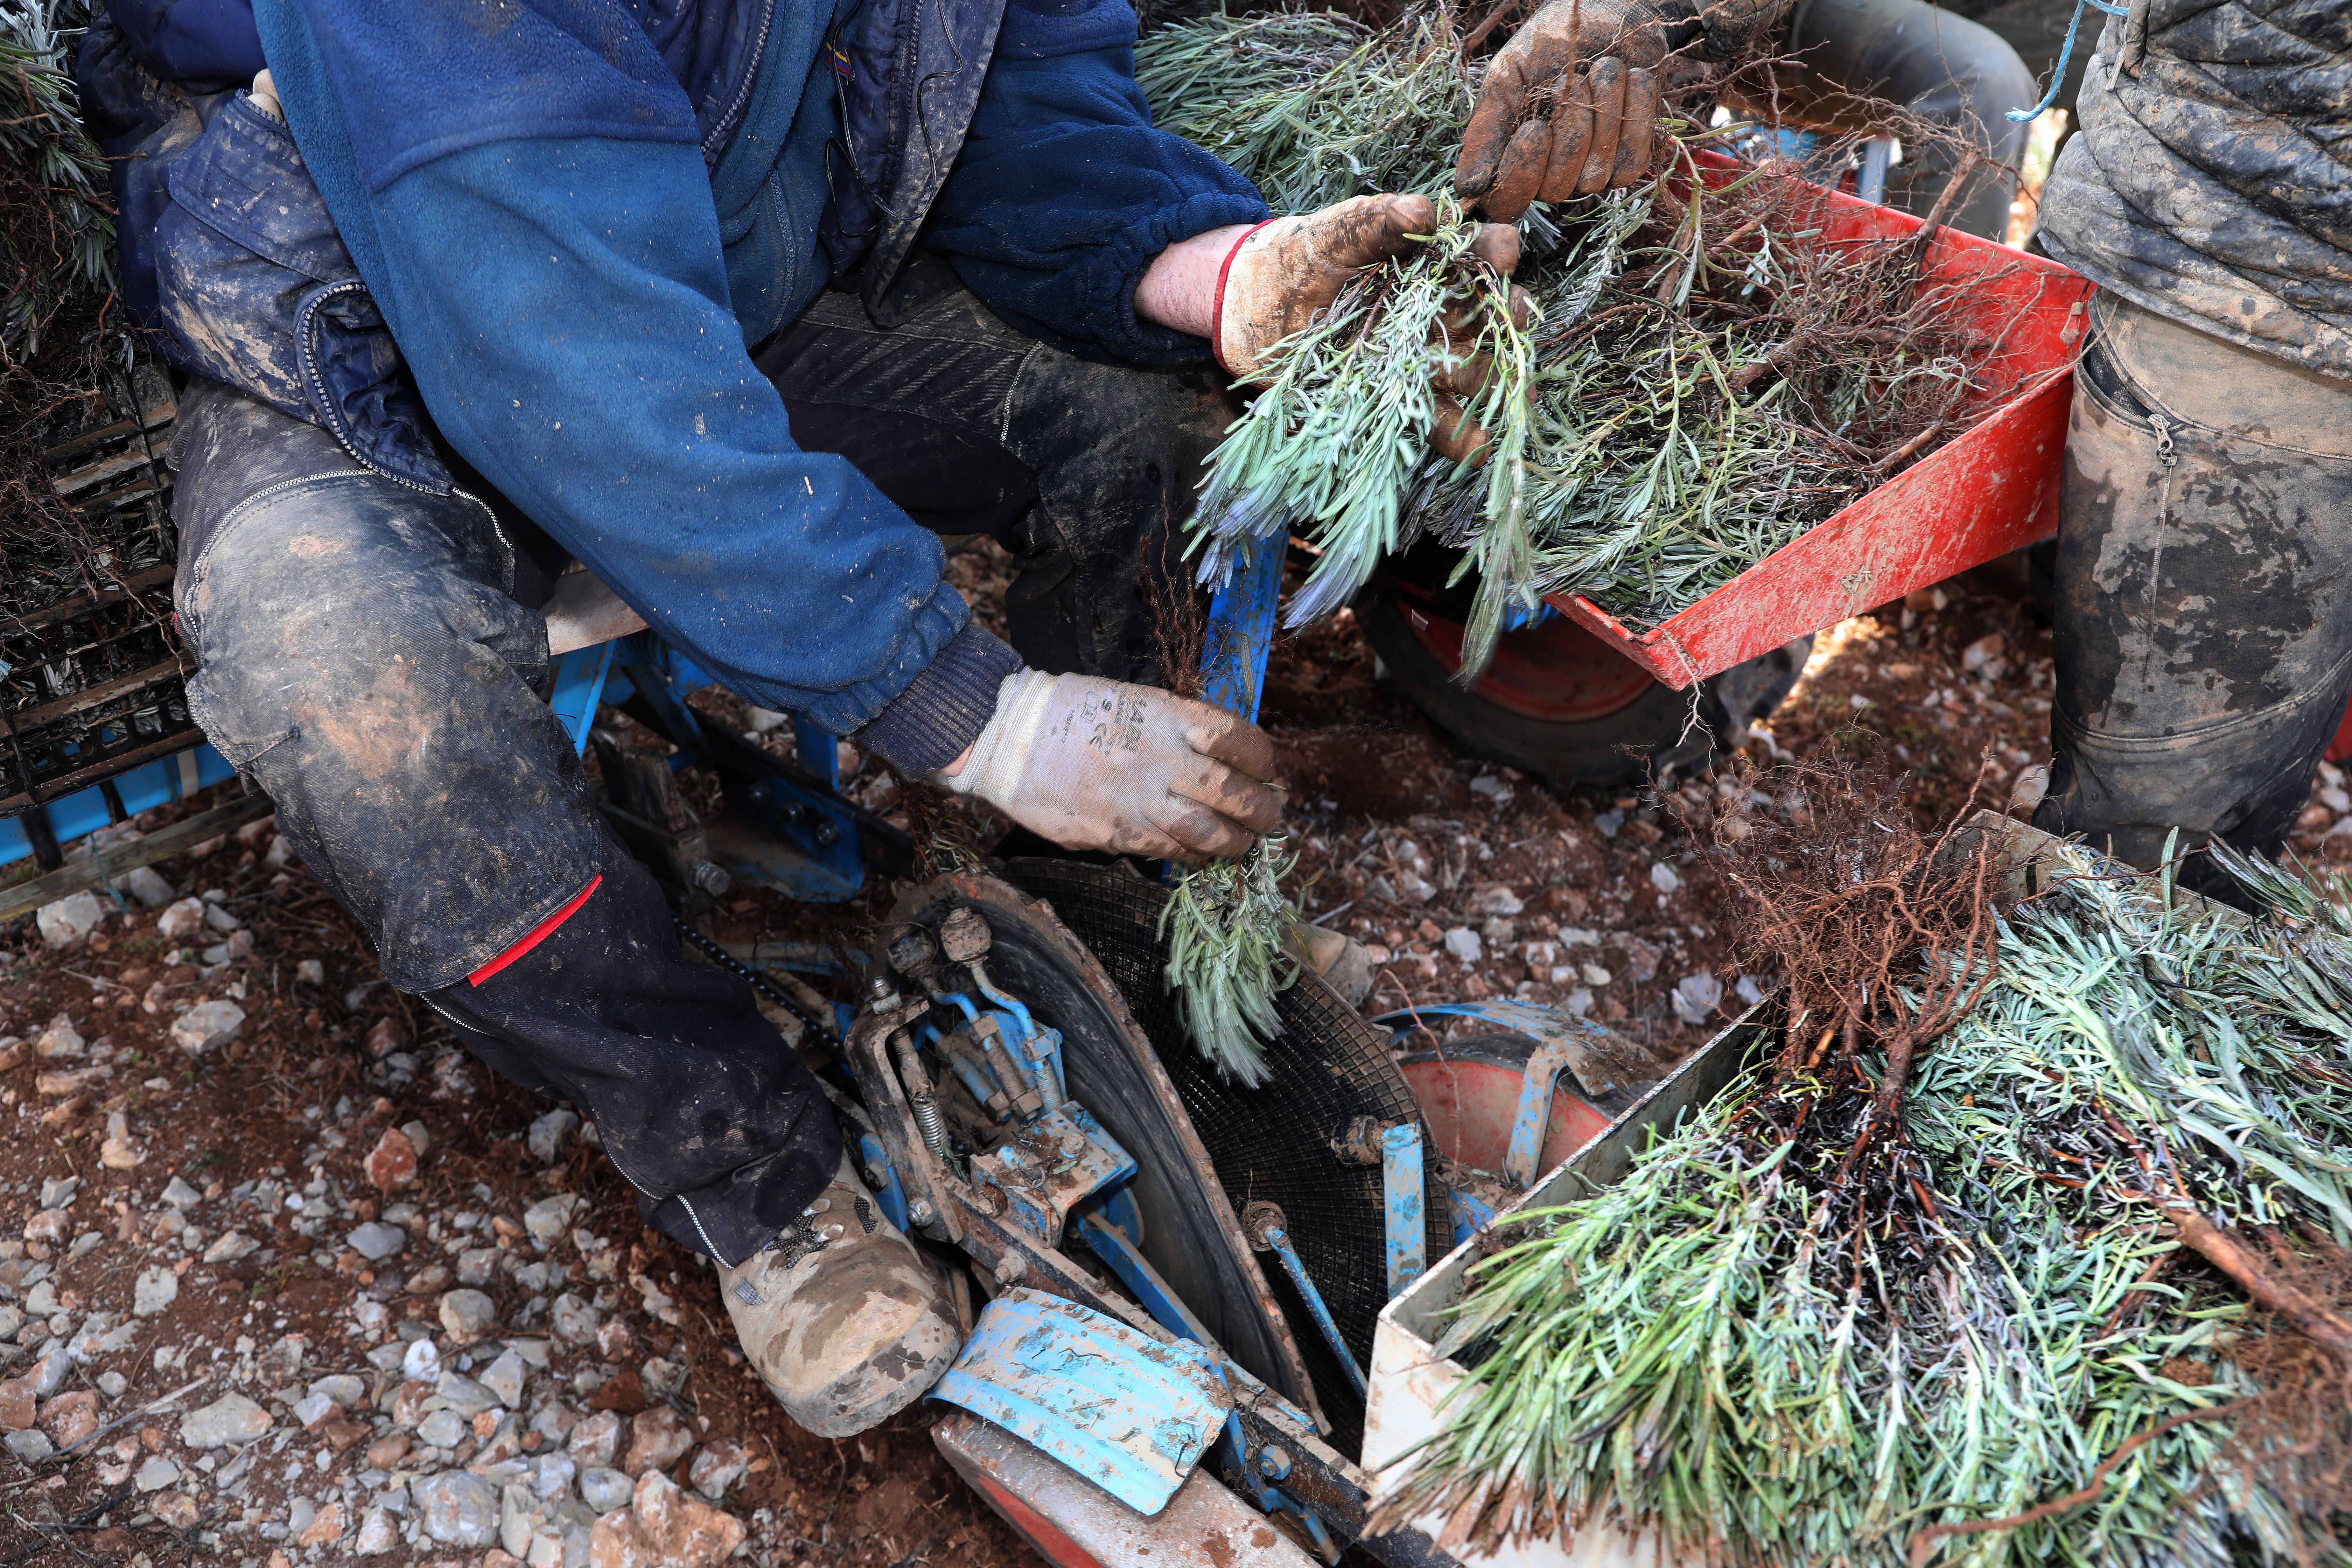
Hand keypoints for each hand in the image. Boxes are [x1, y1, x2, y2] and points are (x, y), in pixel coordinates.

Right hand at [939, 671, 1283, 859]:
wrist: (1011, 737)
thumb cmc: (1072, 713)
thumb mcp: (1132, 701)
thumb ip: (1174, 729)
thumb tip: (1215, 759)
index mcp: (1169, 718)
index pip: (1241, 740)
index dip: (1263, 760)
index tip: (1266, 768)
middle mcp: (1162, 760)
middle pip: (1236, 794)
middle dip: (1262, 810)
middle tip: (1268, 814)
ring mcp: (1141, 801)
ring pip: (1211, 834)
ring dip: (1235, 842)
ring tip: (1242, 841)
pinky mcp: (1119, 833)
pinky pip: (1172, 852)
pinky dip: (1194, 855)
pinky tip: (1199, 851)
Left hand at [1215, 194, 1531, 462]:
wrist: (1256, 309)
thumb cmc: (1303, 258)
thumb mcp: (1337, 233)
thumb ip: (1377, 221)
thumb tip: (1422, 210)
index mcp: (1430, 266)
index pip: (1475, 256)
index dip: (1494, 252)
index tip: (1503, 247)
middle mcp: (1436, 313)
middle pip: (1485, 316)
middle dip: (1506, 314)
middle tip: (1516, 309)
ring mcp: (1420, 358)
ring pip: (1470, 370)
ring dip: (1494, 377)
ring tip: (1518, 384)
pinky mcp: (1397, 399)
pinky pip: (1435, 420)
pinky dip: (1460, 435)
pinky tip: (1480, 444)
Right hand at [1457, 0, 1669, 219]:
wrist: (1606, 12)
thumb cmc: (1548, 45)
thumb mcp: (1506, 79)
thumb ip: (1485, 132)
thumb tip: (1467, 188)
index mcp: (1511, 160)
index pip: (1507, 204)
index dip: (1521, 175)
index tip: (1535, 128)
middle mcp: (1549, 176)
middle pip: (1555, 189)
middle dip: (1569, 130)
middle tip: (1568, 82)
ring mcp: (1590, 173)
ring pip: (1595, 176)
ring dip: (1602, 111)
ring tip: (1599, 70)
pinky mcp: (1627, 162)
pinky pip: (1630, 163)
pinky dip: (1634, 112)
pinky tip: (1629, 78)